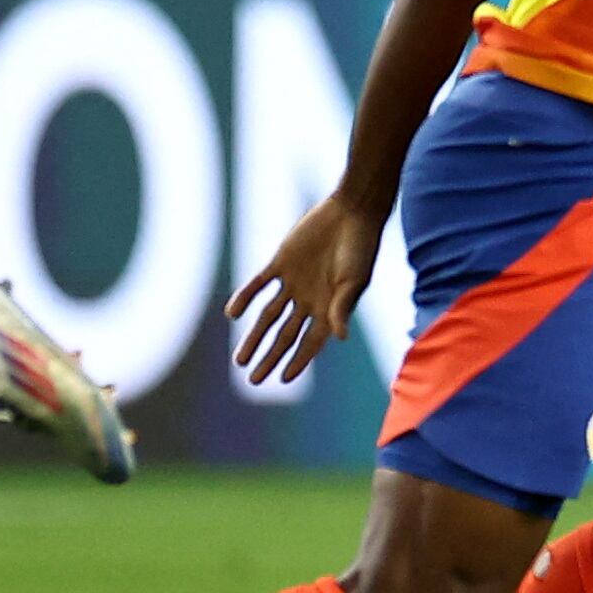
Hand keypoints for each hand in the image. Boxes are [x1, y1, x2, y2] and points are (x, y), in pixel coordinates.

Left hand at [225, 192, 382, 384]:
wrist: (351, 212)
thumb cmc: (360, 248)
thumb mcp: (353, 280)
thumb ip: (341, 308)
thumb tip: (338, 338)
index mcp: (330, 308)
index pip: (311, 342)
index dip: (297, 361)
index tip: (282, 378)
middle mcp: (310, 300)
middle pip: (285, 336)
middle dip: (270, 357)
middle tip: (254, 380)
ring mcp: (294, 282)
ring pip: (268, 317)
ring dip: (254, 338)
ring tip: (239, 361)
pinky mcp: (280, 263)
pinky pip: (258, 285)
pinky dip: (245, 298)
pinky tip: (232, 314)